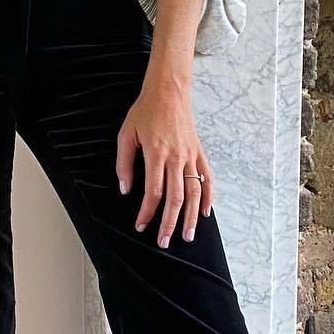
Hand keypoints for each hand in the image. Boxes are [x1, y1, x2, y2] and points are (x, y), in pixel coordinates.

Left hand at [115, 74, 213, 245]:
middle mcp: (176, 157)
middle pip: (175, 198)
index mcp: (156, 154)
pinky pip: (207, 178)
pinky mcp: (199, 152)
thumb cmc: (145, 112)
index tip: (141, 226)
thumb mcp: (126, 135)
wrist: (169, 91)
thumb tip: (126, 189)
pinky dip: (208, 197)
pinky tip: (204, 213)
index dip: (147, 212)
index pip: (153, 192)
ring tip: (187, 235)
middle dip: (170, 223)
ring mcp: (190, 155)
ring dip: (190, 216)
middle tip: (165, 241)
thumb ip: (124, 164)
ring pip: (194, 192)